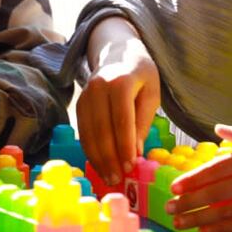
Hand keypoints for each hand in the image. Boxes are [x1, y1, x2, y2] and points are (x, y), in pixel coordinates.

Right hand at [76, 35, 159, 185]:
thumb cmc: (141, 74)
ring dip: (97, 158)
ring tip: (109, 177)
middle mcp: (98, 87)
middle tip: (118, 178)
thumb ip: (143, 121)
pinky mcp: (79, 103)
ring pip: (88, 132)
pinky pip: (82, 131)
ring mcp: (85, 95)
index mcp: (120, 81)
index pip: (121, 119)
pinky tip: (98, 164)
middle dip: (110, 157)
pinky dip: (90, 150)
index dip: (125, 144)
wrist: (117, 52)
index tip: (131, 165)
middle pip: (101, 128)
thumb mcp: (151, 92)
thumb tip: (135, 152)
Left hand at [167, 123, 231, 231]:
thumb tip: (217, 129)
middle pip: (216, 193)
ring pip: (226, 213)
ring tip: (180, 224)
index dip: (193, 179)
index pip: (217, 169)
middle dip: (189, 202)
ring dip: (200, 220)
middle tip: (170, 207)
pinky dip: (223, 230)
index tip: (175, 186)